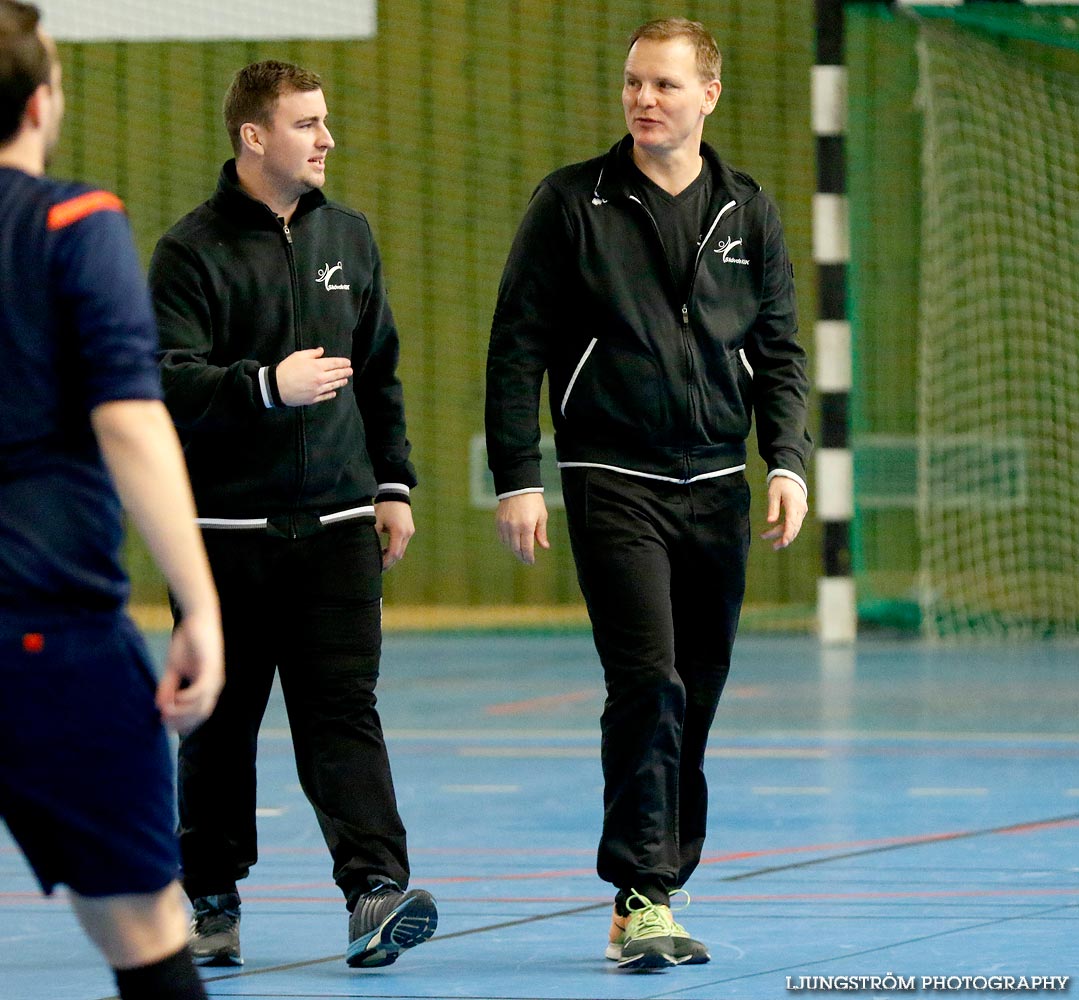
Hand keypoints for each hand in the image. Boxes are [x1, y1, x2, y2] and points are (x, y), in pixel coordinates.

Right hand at [155, 607, 223, 734]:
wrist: (198, 619)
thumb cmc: (188, 643)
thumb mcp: (174, 669)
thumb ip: (168, 687)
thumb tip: (159, 707)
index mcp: (207, 688)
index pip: (199, 715)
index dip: (183, 724)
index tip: (165, 724)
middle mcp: (214, 685)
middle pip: (201, 715)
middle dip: (181, 722)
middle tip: (163, 721)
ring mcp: (214, 677)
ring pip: (202, 706)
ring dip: (182, 712)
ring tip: (166, 711)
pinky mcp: (211, 667)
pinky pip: (201, 690)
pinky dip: (187, 698)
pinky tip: (175, 698)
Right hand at [276, 347, 352, 405]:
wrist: (276, 386)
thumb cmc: (286, 369)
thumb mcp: (298, 356)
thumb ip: (312, 353)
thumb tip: (321, 351)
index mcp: (317, 366)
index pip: (335, 364)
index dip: (343, 363)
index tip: (348, 363)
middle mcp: (321, 378)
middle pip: (337, 375)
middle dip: (345, 372)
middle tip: (350, 371)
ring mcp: (318, 390)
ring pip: (333, 386)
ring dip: (341, 383)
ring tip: (345, 381)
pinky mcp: (313, 398)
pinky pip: (326, 396)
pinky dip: (331, 393)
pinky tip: (334, 392)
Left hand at [375, 500, 414, 570]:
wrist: (396, 494)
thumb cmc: (384, 507)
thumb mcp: (376, 521)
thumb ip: (373, 536)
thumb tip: (368, 549)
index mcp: (398, 532)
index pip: (393, 554)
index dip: (385, 562)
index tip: (377, 567)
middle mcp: (407, 534)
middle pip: (399, 554)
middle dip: (389, 562)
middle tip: (378, 567)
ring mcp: (410, 532)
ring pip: (402, 550)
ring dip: (392, 556)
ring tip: (381, 559)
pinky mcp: (410, 530)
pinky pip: (403, 544)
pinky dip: (395, 549)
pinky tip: (386, 549)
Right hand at [496, 493, 548, 564]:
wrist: (518, 487)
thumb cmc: (533, 501)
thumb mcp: (542, 516)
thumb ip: (541, 533)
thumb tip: (545, 547)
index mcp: (526, 526)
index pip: (526, 548)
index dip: (529, 557)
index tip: (531, 562)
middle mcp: (514, 527)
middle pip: (516, 549)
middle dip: (521, 556)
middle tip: (526, 560)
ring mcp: (504, 524)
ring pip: (507, 544)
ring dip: (514, 549)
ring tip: (520, 551)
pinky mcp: (498, 521)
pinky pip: (501, 537)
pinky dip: (506, 542)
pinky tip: (512, 542)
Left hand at [760, 475, 807, 550]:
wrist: (791, 476)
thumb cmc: (781, 484)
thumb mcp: (773, 494)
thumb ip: (773, 508)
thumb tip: (770, 521)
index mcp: (793, 503)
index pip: (792, 522)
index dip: (788, 534)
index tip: (784, 543)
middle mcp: (800, 509)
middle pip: (794, 527)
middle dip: (784, 538)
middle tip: (773, 547)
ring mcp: (801, 511)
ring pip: (795, 527)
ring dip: (784, 536)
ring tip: (773, 544)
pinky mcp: (800, 512)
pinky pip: (795, 524)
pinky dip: (788, 531)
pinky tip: (779, 535)